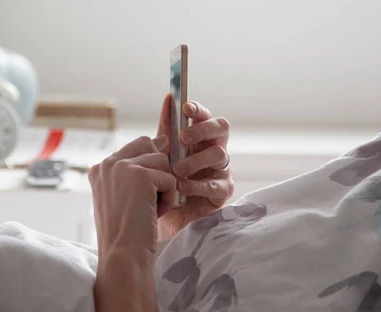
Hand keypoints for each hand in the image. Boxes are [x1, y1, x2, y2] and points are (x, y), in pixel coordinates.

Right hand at [88, 135, 175, 261]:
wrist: (122, 256)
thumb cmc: (125, 233)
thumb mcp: (123, 197)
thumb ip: (135, 170)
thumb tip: (163, 139)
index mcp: (99, 169)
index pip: (135, 148)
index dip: (149, 167)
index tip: (147, 190)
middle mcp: (107, 163)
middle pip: (150, 147)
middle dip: (157, 173)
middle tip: (147, 201)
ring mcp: (122, 167)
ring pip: (163, 162)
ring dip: (164, 188)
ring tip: (149, 210)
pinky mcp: (141, 175)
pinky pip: (170, 179)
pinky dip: (168, 199)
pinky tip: (153, 214)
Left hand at [156, 94, 233, 239]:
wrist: (157, 216)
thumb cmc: (163, 180)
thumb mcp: (160, 153)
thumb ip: (166, 128)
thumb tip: (169, 97)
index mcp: (200, 138)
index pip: (205, 116)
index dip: (198, 109)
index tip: (185, 107)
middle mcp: (214, 149)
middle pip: (221, 128)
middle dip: (202, 129)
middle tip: (182, 138)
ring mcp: (221, 170)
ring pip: (219, 154)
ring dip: (196, 160)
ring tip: (176, 170)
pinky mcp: (223, 192)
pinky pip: (216, 184)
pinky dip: (197, 185)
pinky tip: (181, 187)